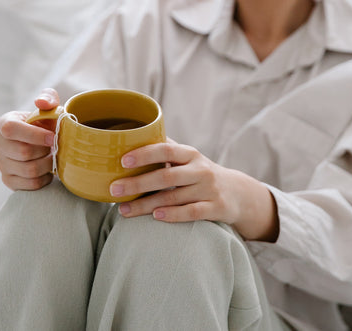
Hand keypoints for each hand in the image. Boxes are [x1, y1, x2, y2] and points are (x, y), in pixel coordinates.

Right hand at [0, 88, 59, 190]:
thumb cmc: (46, 123)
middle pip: (23, 153)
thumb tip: (40, 103)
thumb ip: (48, 98)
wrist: (44, 143)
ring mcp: (1, 163)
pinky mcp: (9, 180)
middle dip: (45, 151)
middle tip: (55, 148)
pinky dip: (45, 179)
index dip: (35, 135)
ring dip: (47, 165)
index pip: (11, 130)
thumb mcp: (49, 107)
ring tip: (53, 157)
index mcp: (5, 123)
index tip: (53, 137)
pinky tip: (49, 171)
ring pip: (29, 170)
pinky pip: (30, 184)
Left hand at [110, 139, 278, 241]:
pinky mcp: (215, 208)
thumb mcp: (188, 158)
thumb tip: (131, 134)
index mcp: (189, 154)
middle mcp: (200, 170)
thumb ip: (165, 148)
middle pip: (166, 176)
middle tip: (114, 189)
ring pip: (174, 197)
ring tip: (124, 210)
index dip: (144, 154)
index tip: (122, 161)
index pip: (166, 150)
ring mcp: (208, 190)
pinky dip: (173, 214)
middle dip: (137, 183)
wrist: (237, 193)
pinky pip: (192, 212)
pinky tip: (156, 216)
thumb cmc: (201, 173)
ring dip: (146, 205)